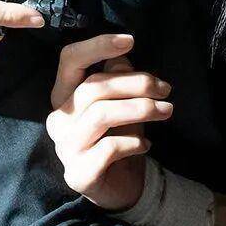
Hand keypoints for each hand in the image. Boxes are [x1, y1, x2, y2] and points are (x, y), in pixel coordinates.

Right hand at [47, 33, 171, 211]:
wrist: (122, 184)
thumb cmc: (120, 135)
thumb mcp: (123, 101)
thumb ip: (118, 78)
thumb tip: (123, 56)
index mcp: (65, 95)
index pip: (69, 60)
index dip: (97, 46)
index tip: (130, 40)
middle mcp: (58, 119)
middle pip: (94, 87)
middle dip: (136, 84)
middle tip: (166, 90)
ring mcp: (64, 148)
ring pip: (101, 115)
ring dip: (141, 109)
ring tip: (166, 111)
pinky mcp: (78, 173)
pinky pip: (109, 148)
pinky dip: (134, 143)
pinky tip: (147, 145)